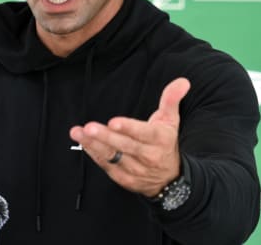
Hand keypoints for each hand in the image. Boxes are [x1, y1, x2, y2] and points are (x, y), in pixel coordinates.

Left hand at [69, 77, 190, 196]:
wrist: (170, 179)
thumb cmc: (166, 143)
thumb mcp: (171, 120)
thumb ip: (171, 99)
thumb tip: (182, 82)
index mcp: (160, 139)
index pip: (143, 133)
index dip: (128, 128)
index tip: (113, 122)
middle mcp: (148, 156)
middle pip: (124, 146)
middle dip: (105, 137)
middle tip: (88, 127)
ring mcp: (136, 170)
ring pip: (113, 157)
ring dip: (93, 144)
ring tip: (78, 133)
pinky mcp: (125, 179)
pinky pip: (107, 166)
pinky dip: (94, 155)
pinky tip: (84, 143)